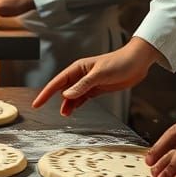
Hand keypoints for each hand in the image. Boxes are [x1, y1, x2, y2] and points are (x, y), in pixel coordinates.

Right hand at [32, 38, 160, 116]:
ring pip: (72, 95)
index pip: (57, 82)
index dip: (45, 93)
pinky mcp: (97, 88)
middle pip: (62, 89)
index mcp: (78, 69)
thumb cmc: (120, 63)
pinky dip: (77, 104)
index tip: (37, 103)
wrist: (138, 62)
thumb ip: (83, 86)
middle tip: (43, 109)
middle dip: (53, 99)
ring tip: (65, 115)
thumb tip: (66, 96)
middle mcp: (81, 75)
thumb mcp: (100, 75)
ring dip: (67, 104)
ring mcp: (89, 82)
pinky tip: (74, 110)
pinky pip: (83, 98)